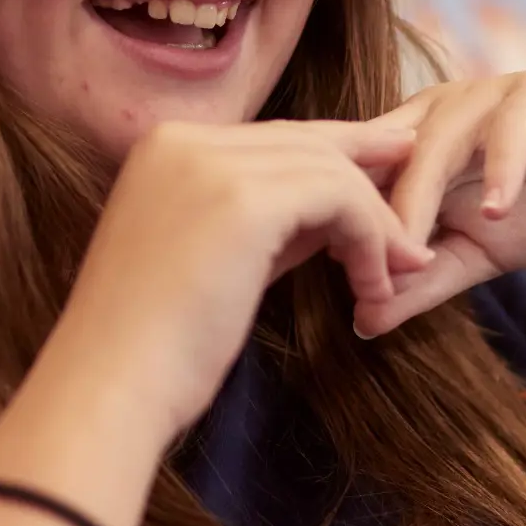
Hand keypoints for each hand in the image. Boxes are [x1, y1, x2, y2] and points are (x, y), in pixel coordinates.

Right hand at [48, 119, 433, 442]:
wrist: (110, 386)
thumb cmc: (152, 346)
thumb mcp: (213, 262)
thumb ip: (266, 225)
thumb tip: (334, 215)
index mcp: (163, 150)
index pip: (271, 139)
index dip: (335, 158)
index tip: (385, 178)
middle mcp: (182, 141)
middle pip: (304, 142)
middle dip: (368, 173)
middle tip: (416, 200)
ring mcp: (209, 164)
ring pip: (330, 169)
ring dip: (375, 224)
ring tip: (397, 273)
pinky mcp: (243, 199)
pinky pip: (339, 198)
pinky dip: (370, 239)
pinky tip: (374, 284)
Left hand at [352, 58, 525, 337]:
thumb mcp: (479, 252)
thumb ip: (424, 283)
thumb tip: (363, 323)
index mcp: (408, 141)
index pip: (354, 173)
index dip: (333, 216)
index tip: (316, 272)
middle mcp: (437, 110)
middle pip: (385, 157)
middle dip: (368, 213)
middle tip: (357, 273)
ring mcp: (487, 95)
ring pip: (438, 139)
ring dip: (423, 194)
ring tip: (414, 251)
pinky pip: (512, 126)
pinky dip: (501, 167)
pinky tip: (496, 211)